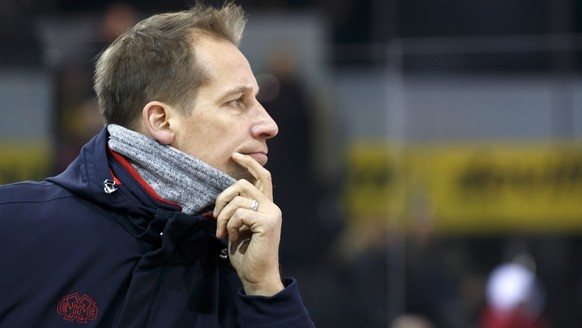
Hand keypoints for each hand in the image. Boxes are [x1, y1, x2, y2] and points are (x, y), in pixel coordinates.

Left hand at [213, 152, 283, 295]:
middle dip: (222, 197)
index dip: (249, 163)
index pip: (262, 176)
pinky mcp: (267, 223)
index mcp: (266, 207)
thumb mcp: (240, 227)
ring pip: (238, 199)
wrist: (257, 276)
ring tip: (222, 232)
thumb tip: (224, 199)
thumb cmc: (246, 254)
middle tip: (215, 216)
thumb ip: (238, 211)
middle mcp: (272, 207)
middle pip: (243, 184)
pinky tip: (233, 237)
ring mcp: (271, 214)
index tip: (235, 155)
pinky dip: (230, 225)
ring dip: (223, 216)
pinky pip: (239, 213)